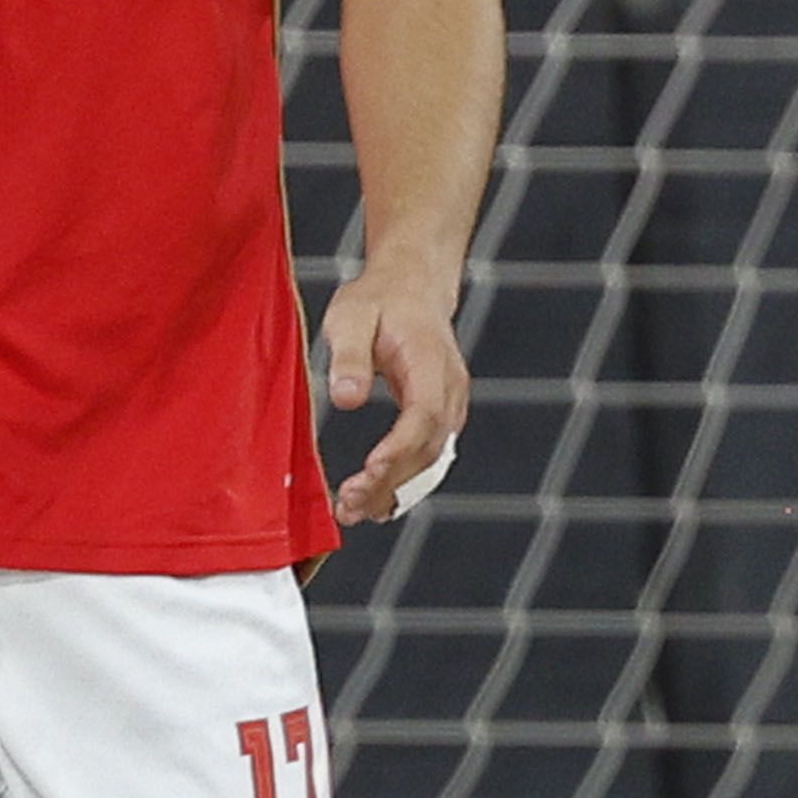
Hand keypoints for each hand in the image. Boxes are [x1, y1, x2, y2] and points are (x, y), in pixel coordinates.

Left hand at [315, 254, 472, 522]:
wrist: (412, 287)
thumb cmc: (378, 300)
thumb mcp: (350, 316)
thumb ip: (349, 356)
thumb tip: (347, 400)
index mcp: (431, 362)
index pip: (423, 416)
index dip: (398, 450)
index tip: (367, 473)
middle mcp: (450, 388)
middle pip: (428, 448)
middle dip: (390, 482)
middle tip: (348, 505)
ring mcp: (451, 404)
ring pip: (431, 460)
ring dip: (396, 490)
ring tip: (355, 511)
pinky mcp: (441, 415)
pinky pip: (429, 456)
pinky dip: (404, 482)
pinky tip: (376, 500)